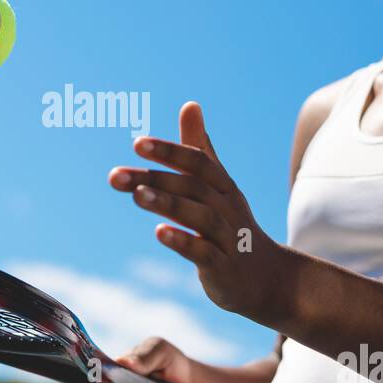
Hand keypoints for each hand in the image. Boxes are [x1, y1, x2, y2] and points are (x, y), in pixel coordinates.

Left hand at [109, 101, 289, 324]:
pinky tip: (160, 233)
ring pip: (200, 216)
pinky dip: (184, 241)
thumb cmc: (233, 226)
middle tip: (115, 175)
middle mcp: (228, 208)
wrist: (267, 278)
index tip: (136, 143)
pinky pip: (205, 252)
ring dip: (168, 204)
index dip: (169, 151)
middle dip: (155, 178)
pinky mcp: (223, 268)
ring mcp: (228, 238)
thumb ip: (200, 149)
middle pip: (192, 187)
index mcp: (224, 187)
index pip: (198, 162)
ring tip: (137, 196)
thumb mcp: (219, 186)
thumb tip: (189, 105)